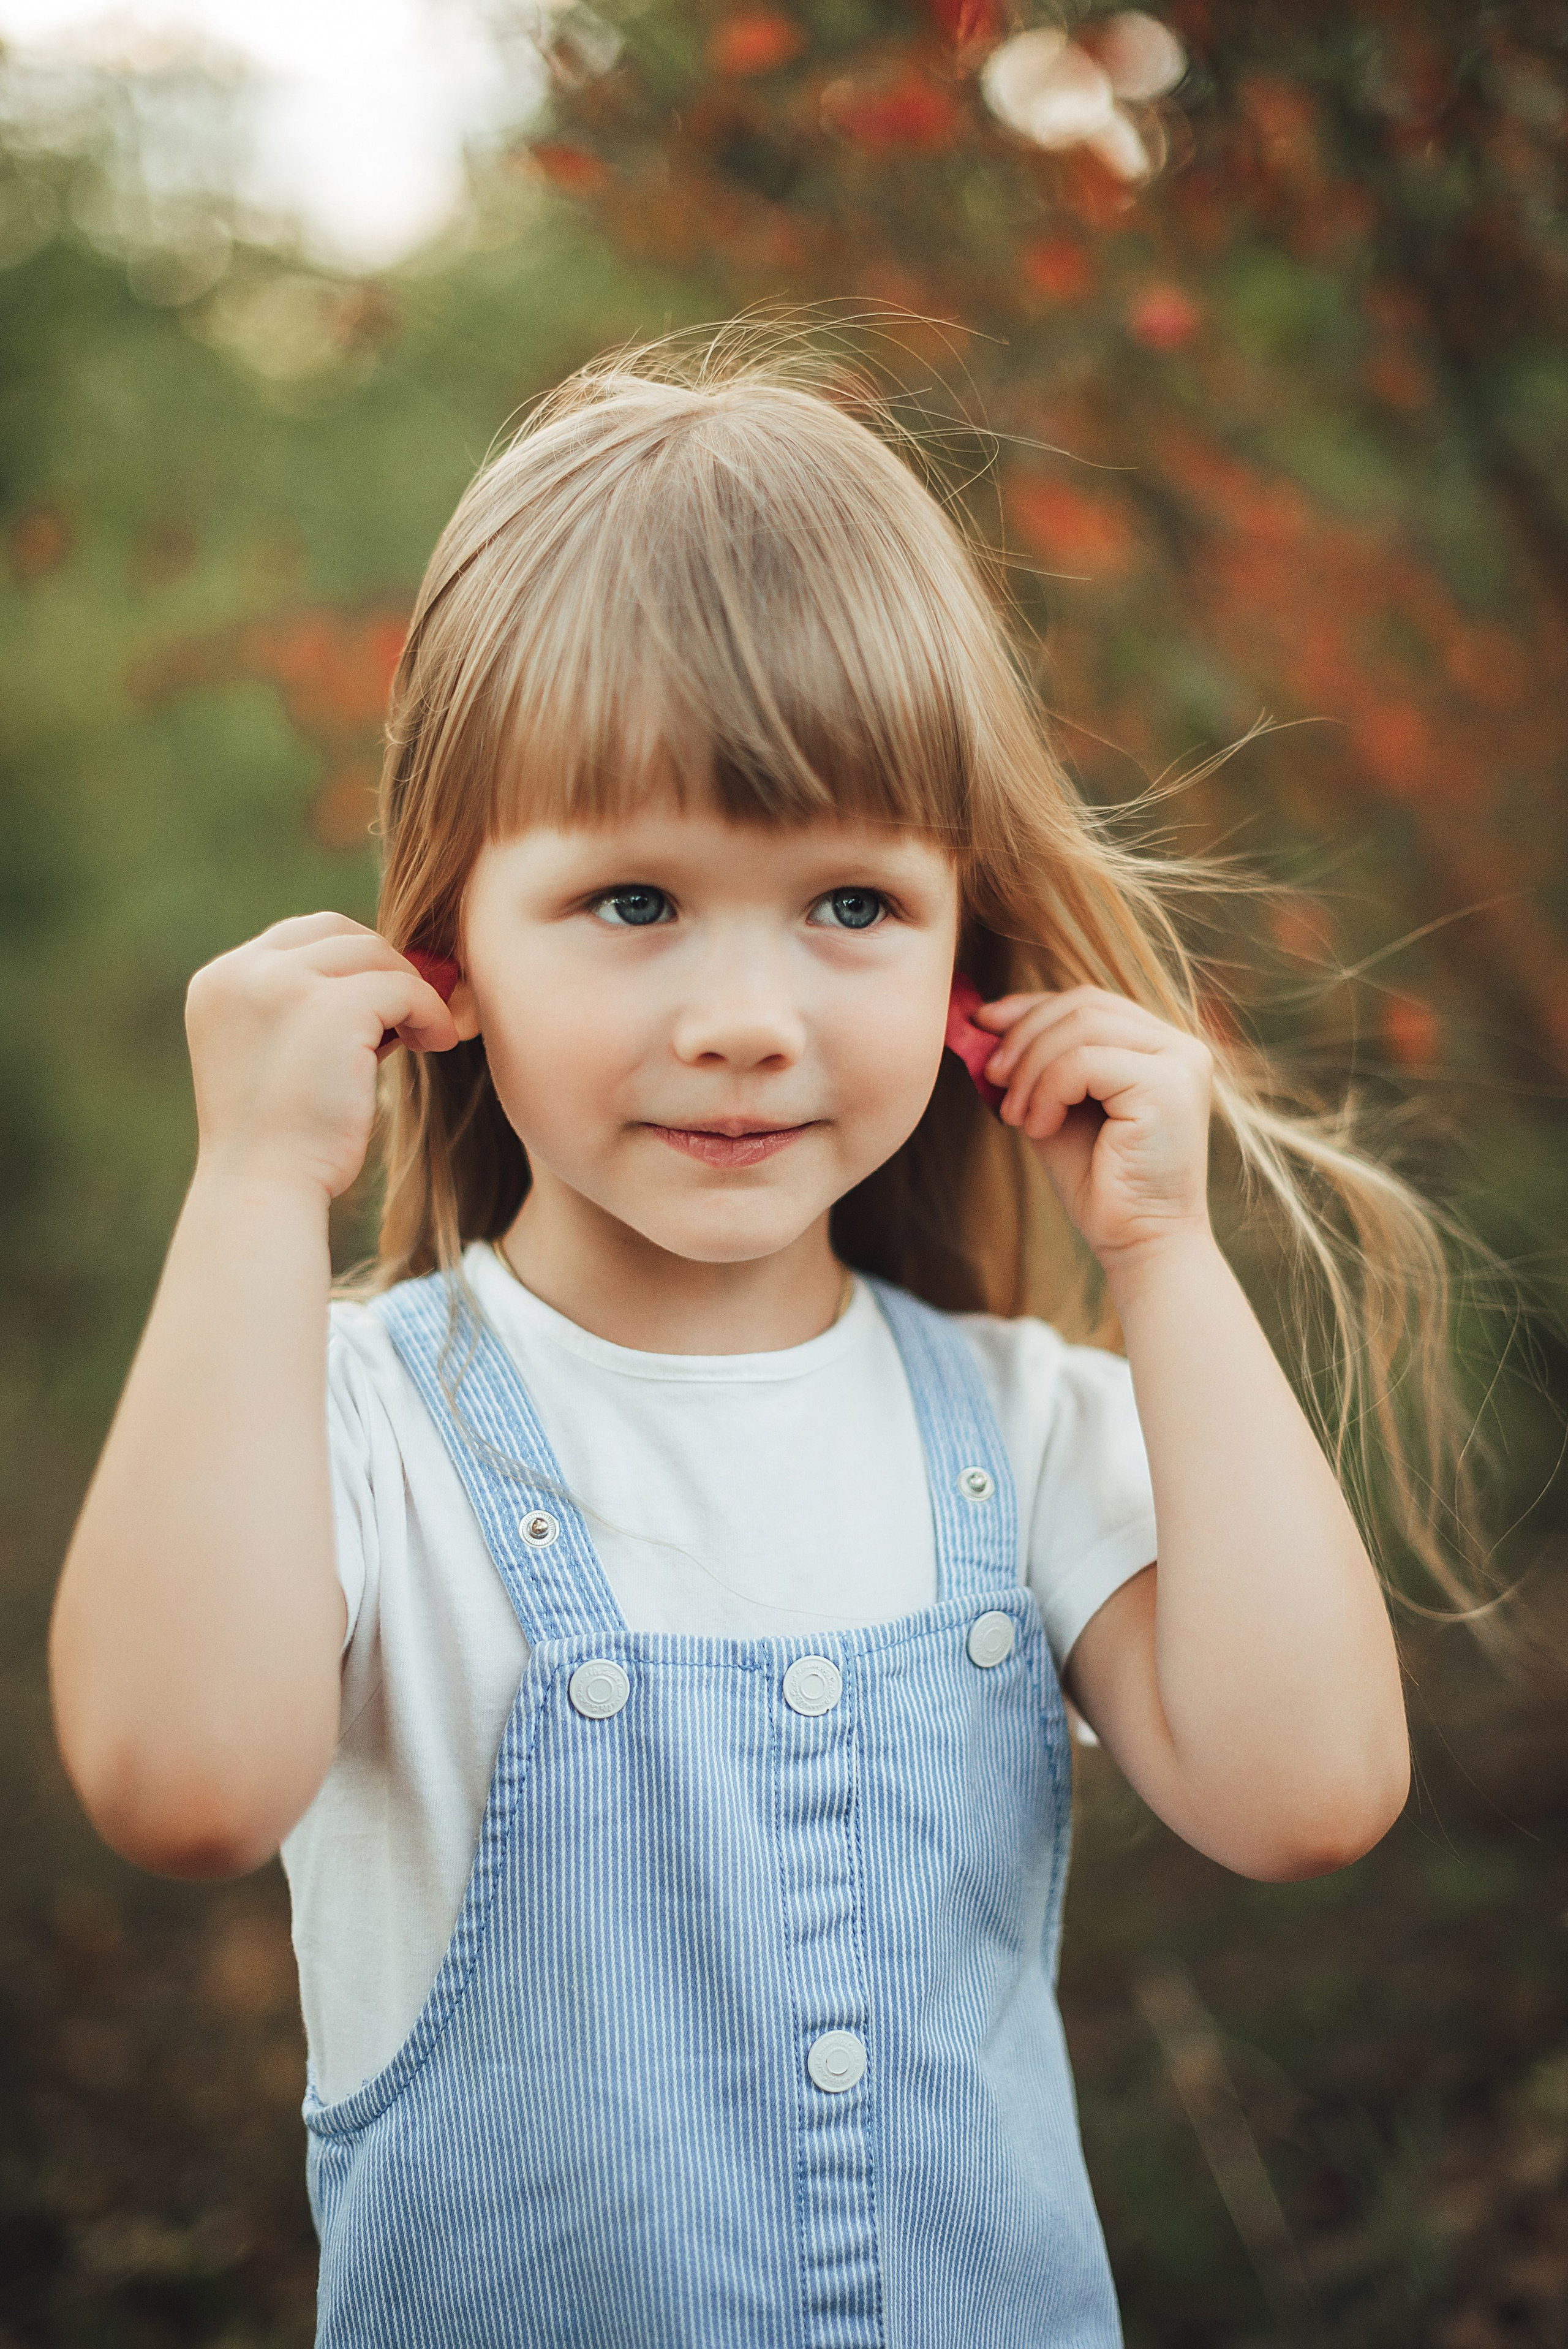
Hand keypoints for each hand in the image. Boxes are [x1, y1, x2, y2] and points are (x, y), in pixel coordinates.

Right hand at [184, 913, 465, 1202]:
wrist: (264, 1188)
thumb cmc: (280, 1139)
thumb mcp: (273, 1055)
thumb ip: (305, 1008)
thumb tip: (387, 976)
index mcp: (219, 982)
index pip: (299, 938)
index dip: (351, 961)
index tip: (383, 1000)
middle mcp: (242, 972)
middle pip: (338, 931)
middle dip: (383, 965)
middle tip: (412, 1011)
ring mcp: (283, 984)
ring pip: (375, 954)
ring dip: (410, 989)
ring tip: (425, 1032)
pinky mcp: (333, 1008)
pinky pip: (403, 987)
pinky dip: (429, 1010)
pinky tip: (436, 1042)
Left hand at [975, 986, 1213, 1267]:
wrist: (1138, 1242)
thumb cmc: (1098, 1183)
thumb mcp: (1055, 1106)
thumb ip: (1035, 1063)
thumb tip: (982, 1018)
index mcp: (1157, 1045)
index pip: (1087, 1001)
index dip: (1030, 1006)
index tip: (981, 1024)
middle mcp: (1178, 1046)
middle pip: (1083, 1004)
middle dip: (1024, 1036)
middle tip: (991, 1078)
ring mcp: (1180, 1062)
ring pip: (1080, 1029)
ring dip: (1031, 1070)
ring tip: (1015, 1116)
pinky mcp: (1169, 1086)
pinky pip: (1085, 1062)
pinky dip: (1047, 1091)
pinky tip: (1039, 1128)